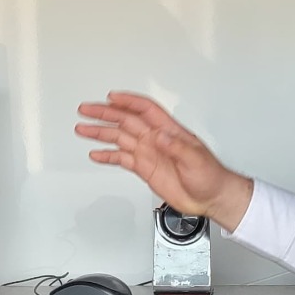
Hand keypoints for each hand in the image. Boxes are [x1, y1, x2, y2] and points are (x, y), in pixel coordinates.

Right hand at [75, 91, 254, 229]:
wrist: (211, 197)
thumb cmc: (210, 176)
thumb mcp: (196, 159)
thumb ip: (177, 146)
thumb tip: (160, 135)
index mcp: (169, 132)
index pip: (145, 110)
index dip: (128, 101)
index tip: (111, 97)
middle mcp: (156, 139)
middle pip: (125, 121)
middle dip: (105, 114)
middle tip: (86, 110)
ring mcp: (149, 153)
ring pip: (119, 138)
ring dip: (101, 133)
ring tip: (83, 129)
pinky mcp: (145, 168)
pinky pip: (122, 158)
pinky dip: (108, 155)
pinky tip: (96, 153)